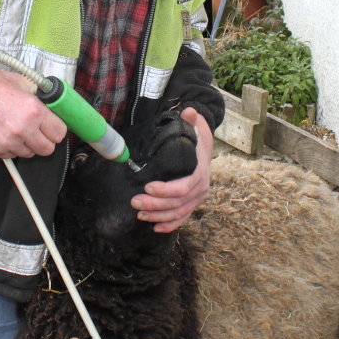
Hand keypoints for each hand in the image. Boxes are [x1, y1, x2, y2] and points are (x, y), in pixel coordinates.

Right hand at [0, 51, 66, 158]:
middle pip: (48, 149)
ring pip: (30, 154)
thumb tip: (55, 104)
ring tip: (19, 129)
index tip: (52, 126)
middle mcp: (23, 129)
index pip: (59, 133)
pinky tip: (6, 132)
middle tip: (39, 130)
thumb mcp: (23, 83)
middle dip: (46, 140)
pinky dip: (12, 147)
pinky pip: (12, 155)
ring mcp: (8, 141)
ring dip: (28, 145)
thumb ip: (41, 96)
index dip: (57, 129)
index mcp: (34, 111)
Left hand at [130, 107, 211, 232]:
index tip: (147, 187)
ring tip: (139, 214)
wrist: (204, 149)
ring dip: (158, 216)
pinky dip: (170, 225)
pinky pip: (182, 218)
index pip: (184, 186)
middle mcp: (201, 188)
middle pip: (178, 202)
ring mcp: (197, 199)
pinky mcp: (191, 204)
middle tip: (135, 202)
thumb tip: (189, 110)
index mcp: (200, 172)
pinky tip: (155, 227)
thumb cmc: (194, 139)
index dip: (166, 190)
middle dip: (156, 205)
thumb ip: (189, 121)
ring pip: (178, 213)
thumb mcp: (193, 129)